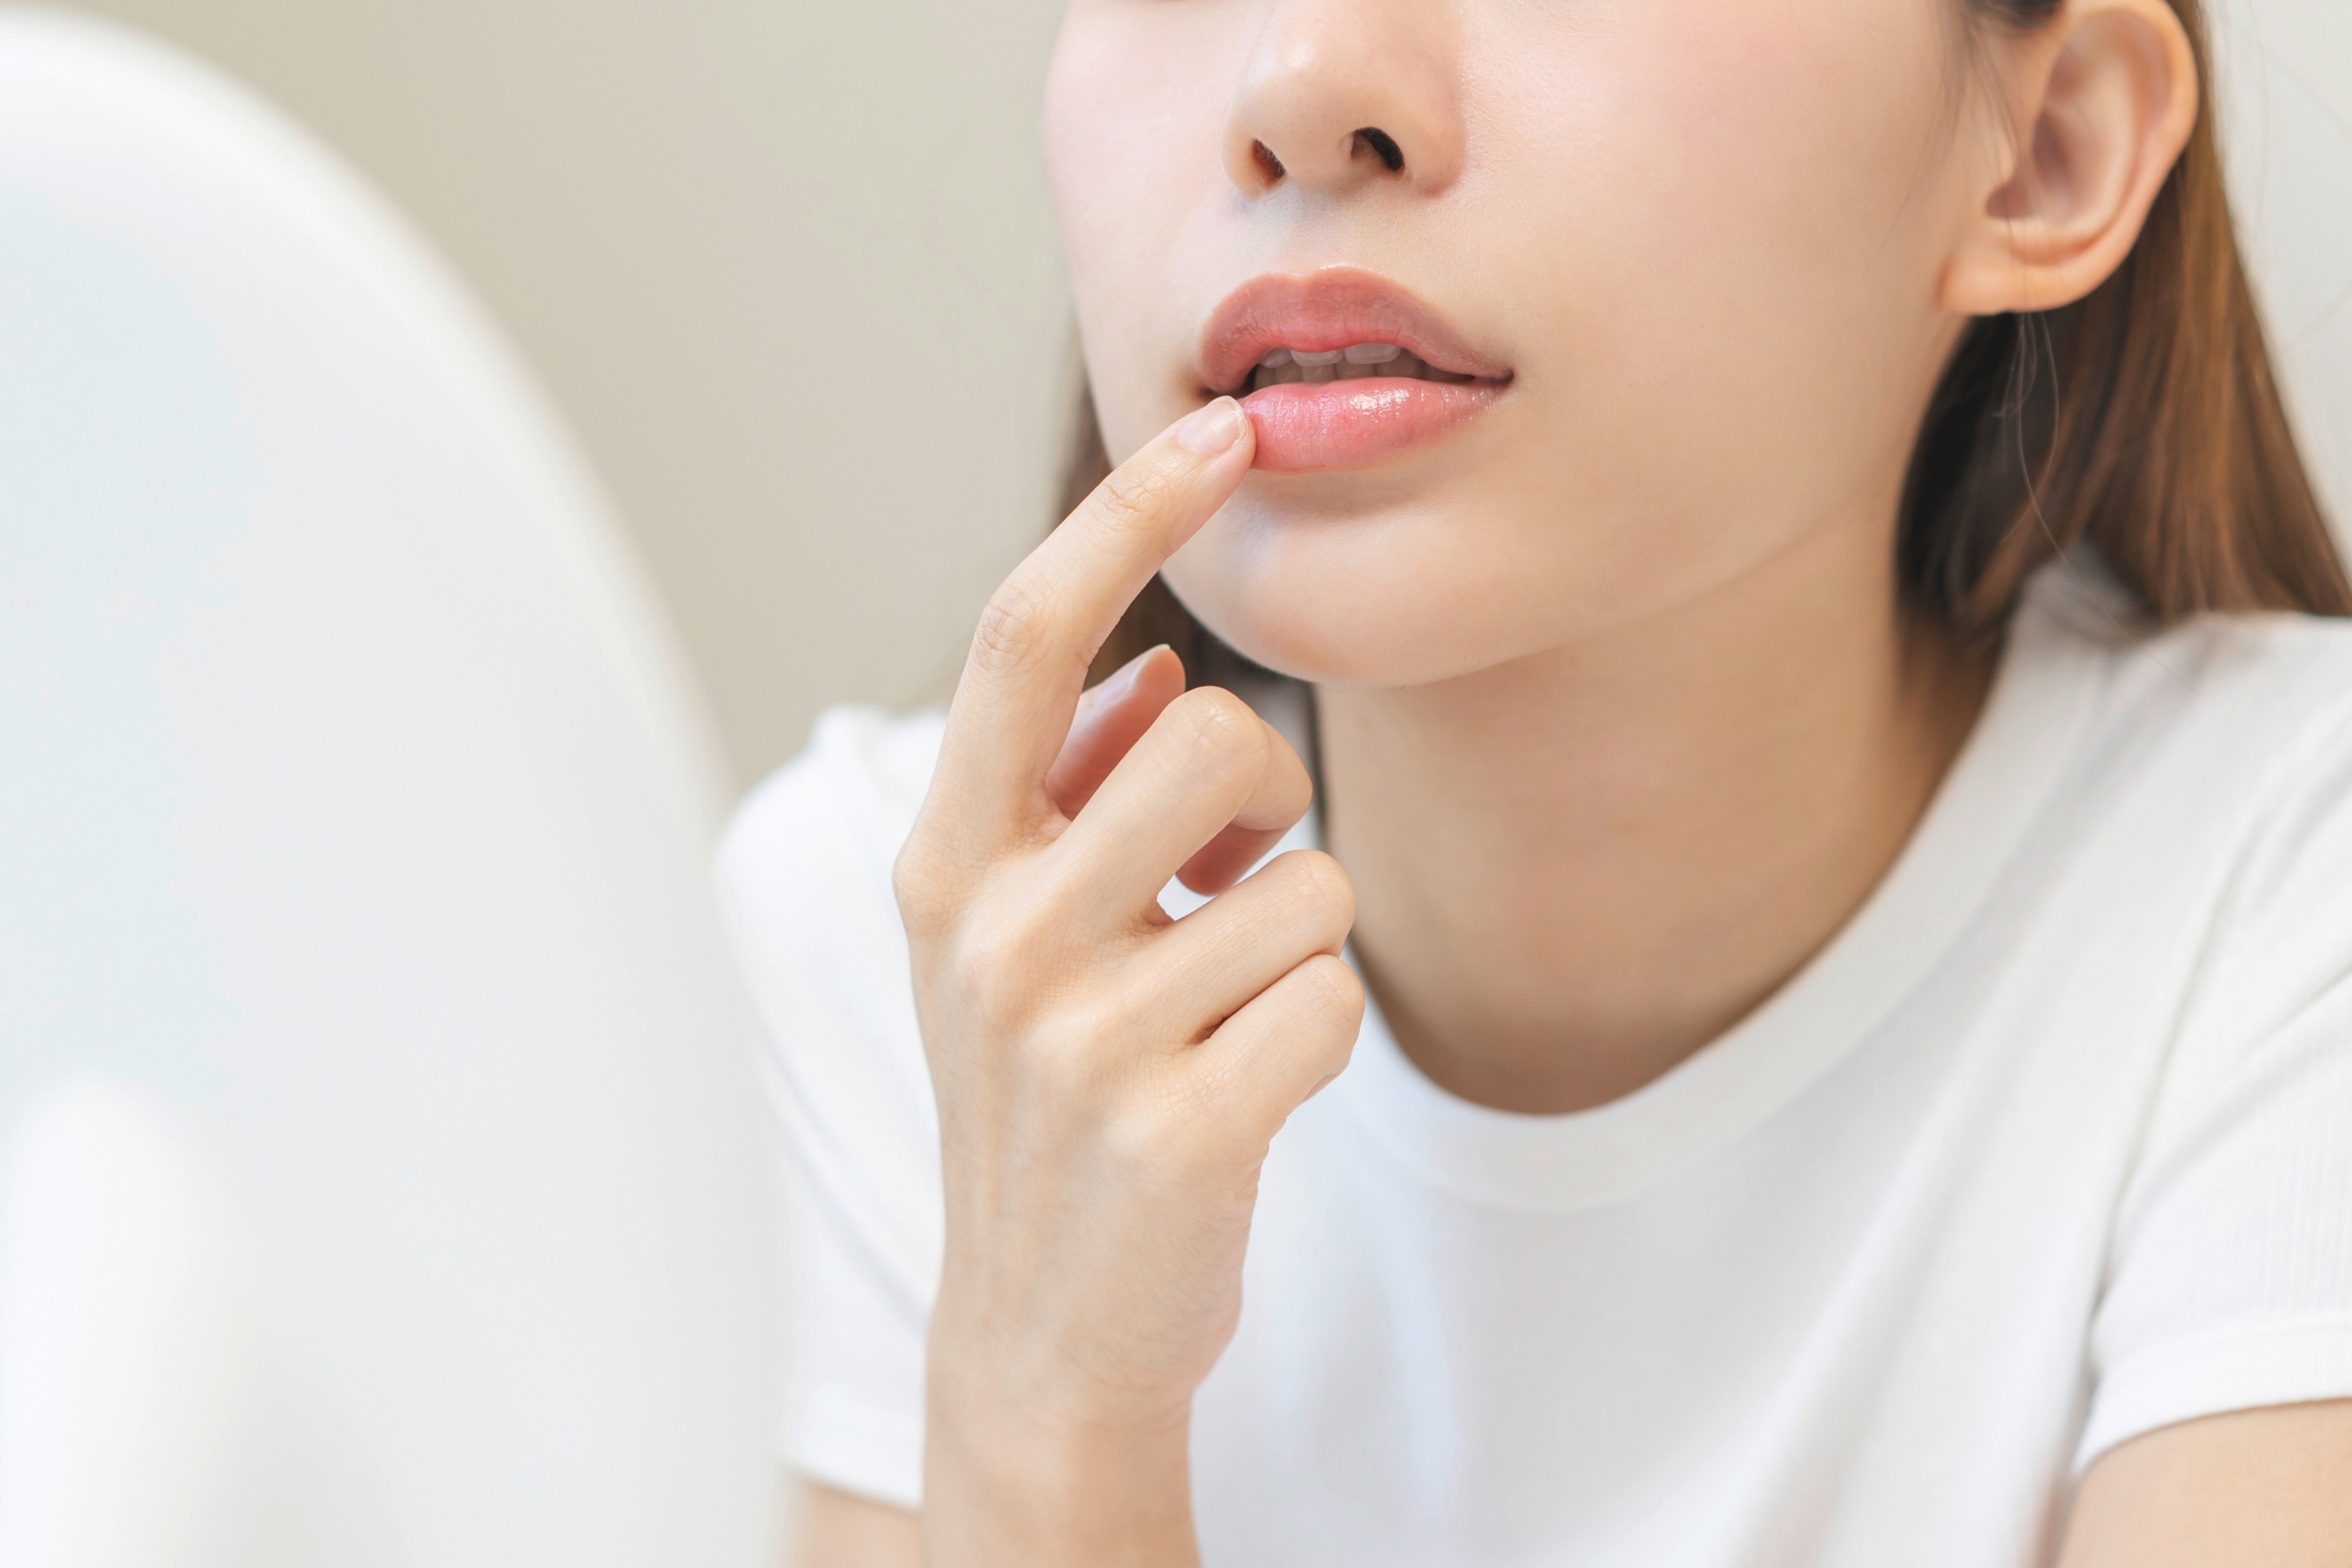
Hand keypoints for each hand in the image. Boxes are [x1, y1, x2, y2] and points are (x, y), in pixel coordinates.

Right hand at [894, 397, 1363, 1565]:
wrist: (1043, 1329)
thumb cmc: (1050, 1100)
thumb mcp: (1010, 937)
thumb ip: (1064, 795)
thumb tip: (1157, 665)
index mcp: (949, 862)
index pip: (1028, 639)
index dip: (1129, 518)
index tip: (1230, 433)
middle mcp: (995, 933)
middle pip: (1209, 732)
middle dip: (1265, 796)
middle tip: (1224, 883)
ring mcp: (1080, 1038)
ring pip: (1305, 875)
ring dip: (1295, 935)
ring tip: (1217, 1011)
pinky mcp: (1177, 1129)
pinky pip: (1333, 996)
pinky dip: (1318, 1033)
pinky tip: (1245, 1091)